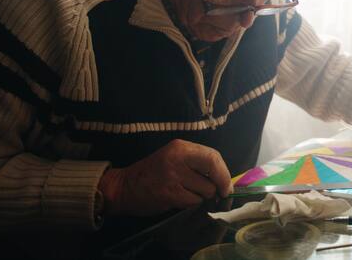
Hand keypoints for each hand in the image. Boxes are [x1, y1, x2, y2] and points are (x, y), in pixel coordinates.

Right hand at [99, 139, 232, 216]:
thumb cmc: (153, 173)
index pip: (213, 156)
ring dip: (201, 196)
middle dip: (220, 185)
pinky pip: (193, 202)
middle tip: (220, 193)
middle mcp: (178, 158)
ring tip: (187, 194)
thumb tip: (224, 179)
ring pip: (205, 190)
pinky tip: (179, 200)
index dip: (224, 172)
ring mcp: (173, 176)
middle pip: (213, 171)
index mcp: (181, 147)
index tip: (226, 184)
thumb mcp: (174, 158)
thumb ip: (197, 163)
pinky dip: (191, 204)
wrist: (124, 187)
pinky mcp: (169, 194)